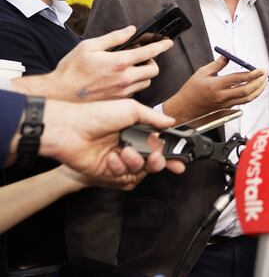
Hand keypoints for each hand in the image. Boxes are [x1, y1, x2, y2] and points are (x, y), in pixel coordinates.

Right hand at [12, 26, 173, 101]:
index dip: (162, 46)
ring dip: (144, 73)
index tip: (169, 43)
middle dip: (152, 61)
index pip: (149, 52)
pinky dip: (135, 84)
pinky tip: (123, 79)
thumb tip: (131, 30)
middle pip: (154, 70)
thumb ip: (114, 37)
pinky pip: (136, 92)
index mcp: (119, 62)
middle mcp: (125, 78)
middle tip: (143, 57)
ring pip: (146, 82)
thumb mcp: (89, 46)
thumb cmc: (72, 69)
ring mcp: (123, 92)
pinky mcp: (119, 101)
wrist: (60, 94)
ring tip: (132, 68)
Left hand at [38, 98, 185, 184]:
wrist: (71, 130)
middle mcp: (130, 145)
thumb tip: (171, 121)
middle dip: (158, 162)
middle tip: (156, 158)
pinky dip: (118, 167)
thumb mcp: (131, 109)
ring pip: (139, 170)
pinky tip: (111, 158)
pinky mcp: (108, 172)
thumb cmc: (97, 115)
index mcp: (136, 130)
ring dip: (135, 162)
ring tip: (125, 152)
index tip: (180, 159)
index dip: (171, 153)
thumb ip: (153, 117)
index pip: (159, 144)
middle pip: (153, 161)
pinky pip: (122, 177)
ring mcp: (119, 159)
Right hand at [163, 55, 266, 121]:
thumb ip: (218, 64)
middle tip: (265, 75)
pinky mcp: (226, 109)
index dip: (252, 74)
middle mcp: (222, 96)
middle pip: (246, 91)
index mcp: (215, 85)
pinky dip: (251, 96)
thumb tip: (228, 54)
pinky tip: (255, 89)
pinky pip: (242, 102)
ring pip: (247, 99)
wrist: (184, 108)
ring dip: (258, 90)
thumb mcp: (202, 72)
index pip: (238, 79)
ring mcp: (225, 104)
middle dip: (259, 82)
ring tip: (264, 82)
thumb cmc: (191, 90)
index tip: (260, 70)